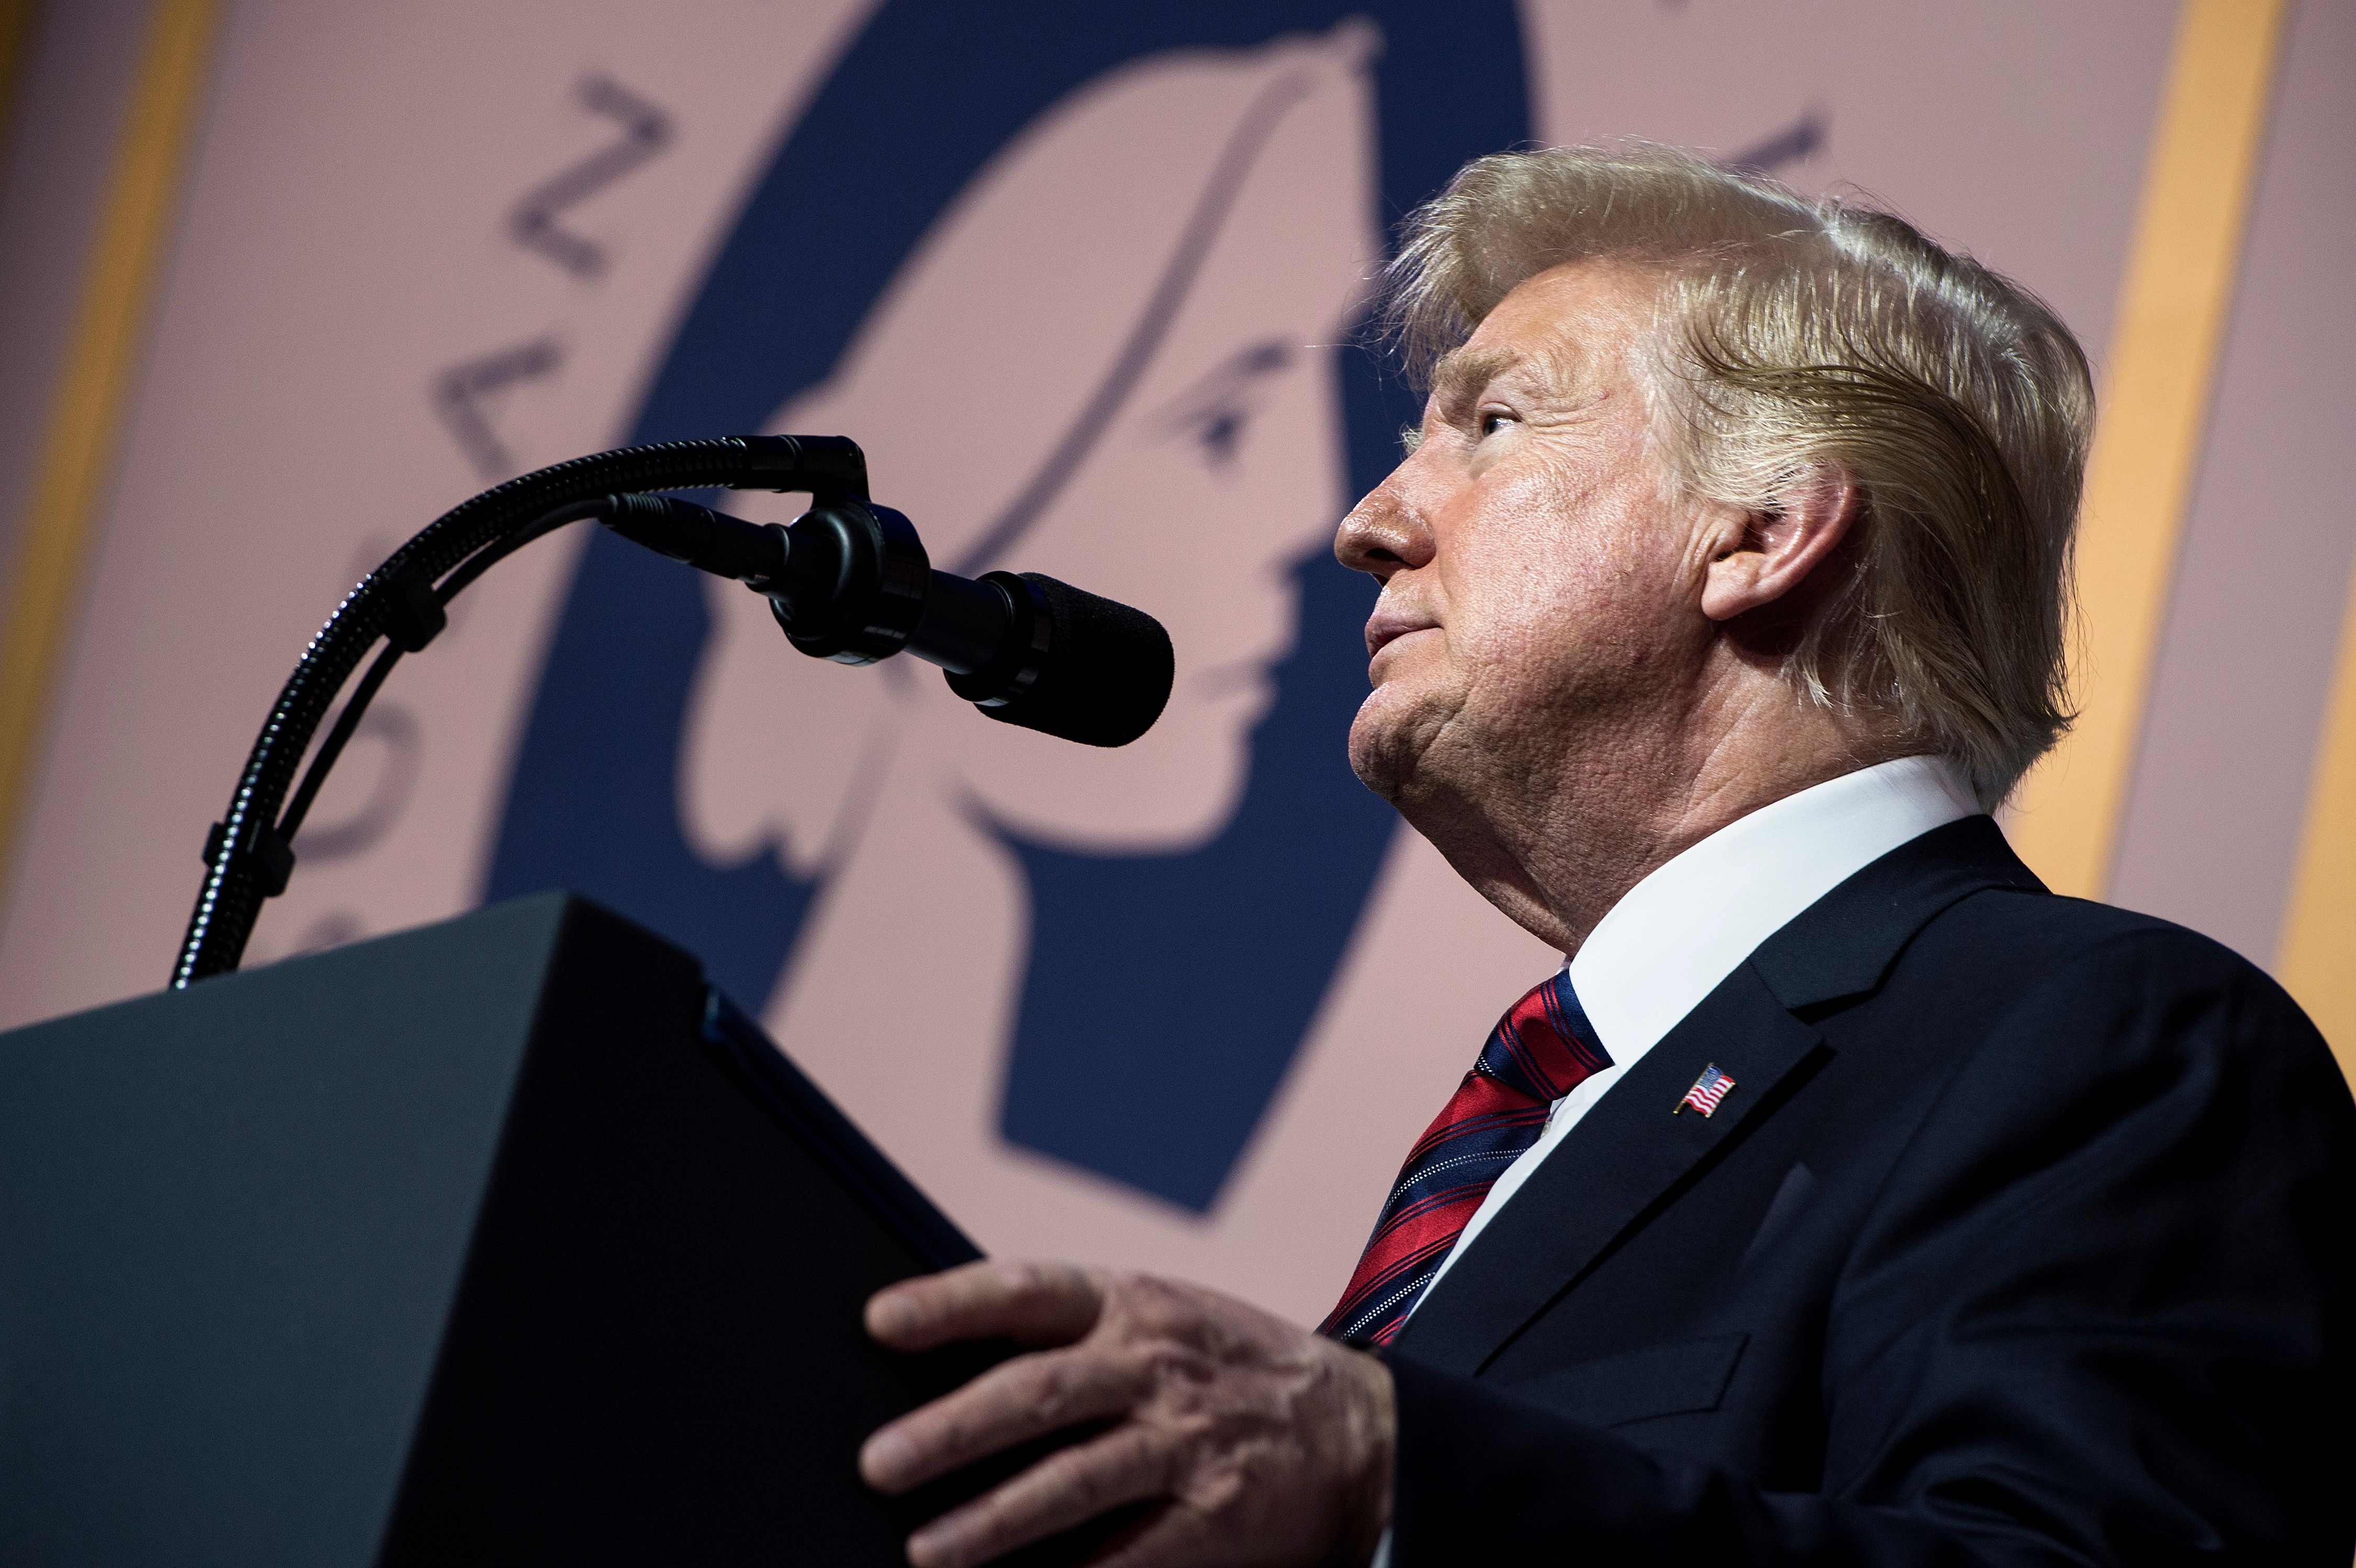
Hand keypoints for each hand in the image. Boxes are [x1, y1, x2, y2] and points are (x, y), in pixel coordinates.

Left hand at [860, 1260, 1394, 1567]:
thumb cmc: (1231, 1369)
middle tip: (879, 1463)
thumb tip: (950, 1368)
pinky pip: (1134, 1554)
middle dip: (951, 1430)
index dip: (951, 1301)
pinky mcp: (1217, 1515)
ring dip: (993, 1520)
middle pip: (1038, 1393)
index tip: (881, 1320)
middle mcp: (1155, 1366)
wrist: (1359, 1427)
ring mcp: (1188, 1442)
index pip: (1028, 1290)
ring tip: (927, 1550)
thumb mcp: (1164, 1317)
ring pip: (1074, 1480)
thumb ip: (1075, 1334)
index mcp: (1132, 1304)